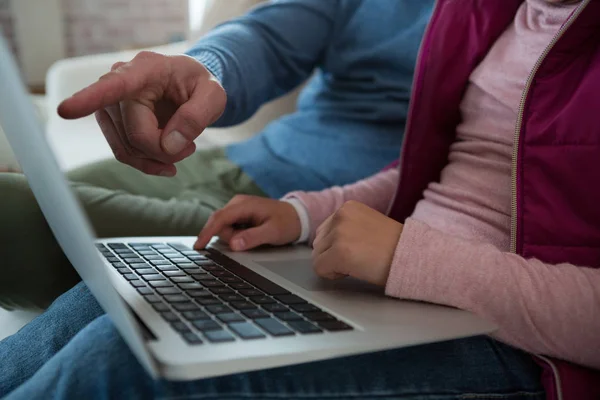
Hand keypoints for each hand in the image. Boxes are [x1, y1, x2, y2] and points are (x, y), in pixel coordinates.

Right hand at [58, 52, 226, 176]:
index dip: (90, 99)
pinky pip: (123, 152)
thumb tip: (170, 145)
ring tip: (184, 147)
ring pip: (127, 147)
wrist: (189, 86)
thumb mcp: (214, 96)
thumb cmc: (200, 86)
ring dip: (157, 158)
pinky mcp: (111, 120)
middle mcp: (120, 82)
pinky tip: (167, 162)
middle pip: (135, 134)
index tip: (65, 110)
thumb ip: (198, 116)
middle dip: (165, 150)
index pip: (115, 86)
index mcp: (145, 69)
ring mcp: (111, 102)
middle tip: (191, 146)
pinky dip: (146, 163)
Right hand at [194, 195, 301, 250]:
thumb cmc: (287, 222)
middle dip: (231, 237)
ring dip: (235, 237)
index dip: (206, 233)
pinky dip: (237, 234)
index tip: (198, 246)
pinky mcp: (238, 215)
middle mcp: (237, 204)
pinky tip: (251, 233)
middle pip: (220, 225)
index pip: (219, 219)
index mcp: (244, 204)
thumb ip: (253, 238)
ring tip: (255, 235)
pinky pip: (230, 228)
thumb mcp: (273, 232)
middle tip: (253, 239)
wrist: (297, 215)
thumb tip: (234, 245)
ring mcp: (237, 209)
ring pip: (224, 228)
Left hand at [313, 201, 402, 285]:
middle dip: (333, 255)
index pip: (324, 232)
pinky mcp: (339, 252)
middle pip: (318, 244)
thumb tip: (322, 243)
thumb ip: (345, 228)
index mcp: (347, 207)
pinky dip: (332, 274)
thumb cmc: (393, 247)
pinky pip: (320, 269)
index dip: (338, 246)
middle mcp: (340, 215)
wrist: (413, 256)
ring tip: (359, 262)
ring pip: (317, 257)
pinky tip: (352, 270)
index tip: (359, 249)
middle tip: (360, 258)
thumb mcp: (366, 225)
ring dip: (334, 265)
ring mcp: (339, 233)